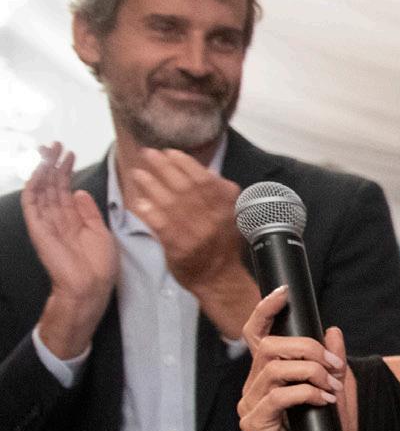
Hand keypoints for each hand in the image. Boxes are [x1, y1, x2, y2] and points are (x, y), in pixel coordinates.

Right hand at [24, 143, 117, 357]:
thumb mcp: (100, 232)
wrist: (90, 286)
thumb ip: (88, 211)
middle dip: (52, 164)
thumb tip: (78, 191)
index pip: (65, 189)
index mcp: (72, 220)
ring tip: (48, 151)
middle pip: (51, 186)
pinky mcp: (38, 229)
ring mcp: (46, 223)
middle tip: (55, 144)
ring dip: (43, 170)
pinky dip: (34, 187)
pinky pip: (32, 204)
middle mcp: (56, 219)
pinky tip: (39, 172)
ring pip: (40, 190)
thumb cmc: (98, 265)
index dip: (66, 170)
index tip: (69, 152)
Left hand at [118, 144, 253, 327]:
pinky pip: (160, 224)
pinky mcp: (179, 246)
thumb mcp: (230, 215)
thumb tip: (203, 170)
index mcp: (226, 206)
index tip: (169, 152)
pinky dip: (149, 212)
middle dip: (163, 166)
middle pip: (184, 185)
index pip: (204, 177)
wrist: (218, 278)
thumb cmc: (220, 245)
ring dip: (151, 185)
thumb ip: (219, 193)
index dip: (184, 162)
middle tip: (148, 154)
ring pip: (170, 202)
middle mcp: (213, 217)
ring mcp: (196, 232)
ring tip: (138, 174)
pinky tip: (139, 203)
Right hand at [238, 288, 343, 430]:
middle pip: (269, 347)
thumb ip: (331, 363)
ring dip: (311, 372)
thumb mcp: (334, 392)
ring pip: (275, 369)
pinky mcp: (254, 425)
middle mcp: (252, 387)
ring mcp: (249, 406)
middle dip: (307, 349)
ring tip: (332, 387)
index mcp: (266, 376)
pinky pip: (278, 396)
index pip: (256, 335)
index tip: (282, 293)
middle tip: (334, 366)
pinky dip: (307, 393)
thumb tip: (333, 331)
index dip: (265, 311)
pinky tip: (324, 400)